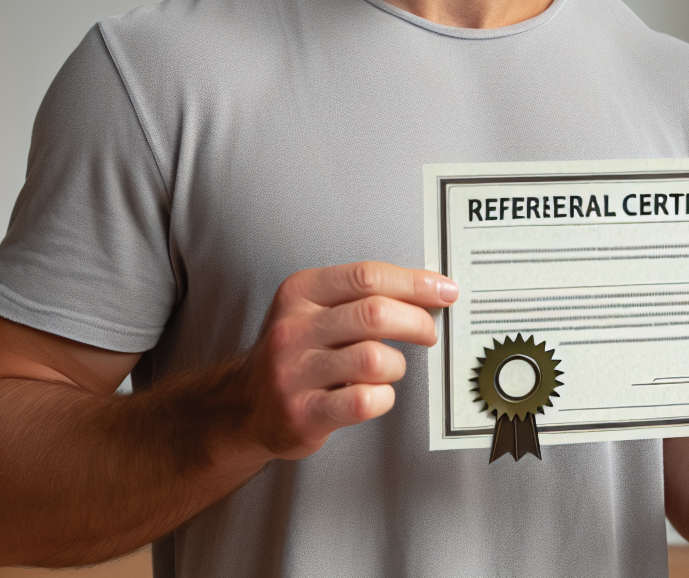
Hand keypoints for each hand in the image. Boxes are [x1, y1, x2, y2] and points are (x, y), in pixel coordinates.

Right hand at [234, 261, 457, 459]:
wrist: (245, 406)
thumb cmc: (293, 353)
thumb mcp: (314, 309)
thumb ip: (362, 295)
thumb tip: (427, 288)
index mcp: (300, 293)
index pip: (367, 276)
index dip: (415, 283)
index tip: (443, 290)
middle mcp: (294, 329)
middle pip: (375, 313)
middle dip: (417, 322)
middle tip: (427, 331)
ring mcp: (295, 372)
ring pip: (375, 359)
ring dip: (397, 365)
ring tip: (389, 368)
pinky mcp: (303, 413)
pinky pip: (365, 401)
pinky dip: (383, 398)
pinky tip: (375, 394)